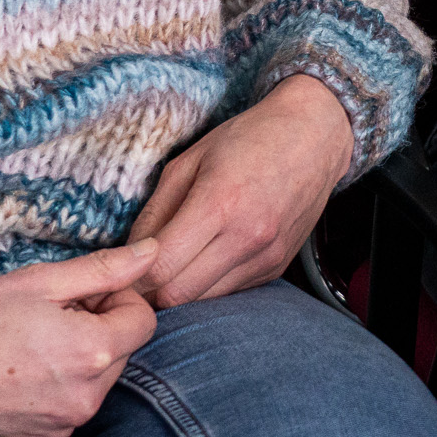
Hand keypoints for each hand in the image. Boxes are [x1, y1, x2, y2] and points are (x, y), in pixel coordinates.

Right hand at [0, 240, 161, 436]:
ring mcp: (62, 425)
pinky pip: (72, 403)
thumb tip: (153, 253)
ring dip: (80, 353)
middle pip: (123, 350)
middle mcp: (84, 398)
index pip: (143, 320)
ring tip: (28, 339)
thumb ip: (104, 269)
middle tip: (48, 312)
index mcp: (91, 354)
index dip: (117, 297)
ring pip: (99, 378)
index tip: (78, 292)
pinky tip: (18, 367)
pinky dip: (60, 382)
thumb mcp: (39, 280)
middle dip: (98, 324)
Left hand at [128, 73, 354, 308]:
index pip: (161, 268)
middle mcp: (247, 236)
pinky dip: (209, 284)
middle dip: (151, 290)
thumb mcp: (189, 160)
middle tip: (139, 273)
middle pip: (179, 296)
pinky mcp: (276, 266)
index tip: (122, 267)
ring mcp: (266, 255)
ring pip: (204, 301)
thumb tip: (129, 256)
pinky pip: (229, 293)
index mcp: (219, 203)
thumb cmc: (248, 138)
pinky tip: (206, 258)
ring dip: (180, 290)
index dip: (132, 276)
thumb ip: (155, 211)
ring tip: (172, 265)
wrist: (314, 135)